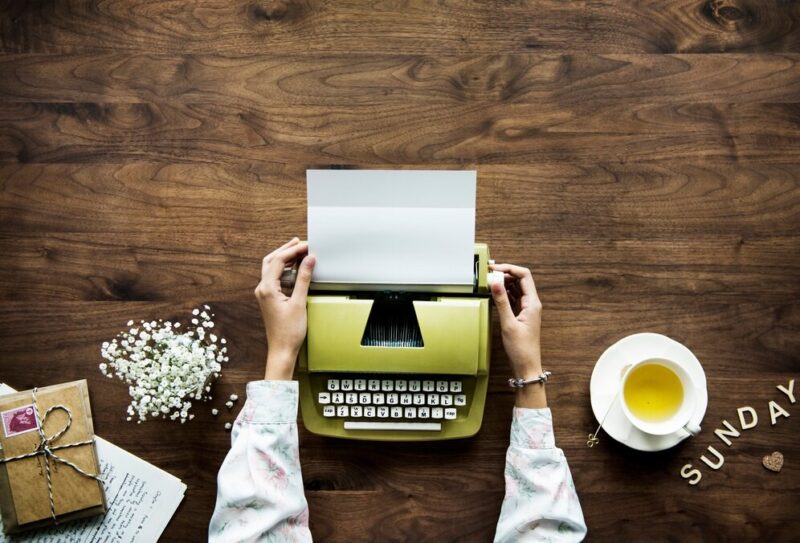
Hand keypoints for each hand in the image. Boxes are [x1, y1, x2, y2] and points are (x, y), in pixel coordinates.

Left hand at [254, 238, 315, 379]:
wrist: (282, 350)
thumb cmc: (289, 331)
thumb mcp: (300, 302)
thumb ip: (304, 278)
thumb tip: (309, 260)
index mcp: (267, 288)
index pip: (279, 260)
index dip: (293, 250)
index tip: (307, 246)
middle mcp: (262, 289)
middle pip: (272, 260)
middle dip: (286, 249)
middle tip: (300, 242)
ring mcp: (265, 294)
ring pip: (271, 268)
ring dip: (284, 258)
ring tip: (298, 250)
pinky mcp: (269, 298)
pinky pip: (275, 278)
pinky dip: (285, 269)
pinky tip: (295, 268)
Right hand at [489, 263, 545, 407]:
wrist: (527, 365)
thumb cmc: (521, 348)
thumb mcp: (508, 323)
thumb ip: (501, 301)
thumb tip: (495, 282)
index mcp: (533, 303)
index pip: (524, 275)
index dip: (509, 268)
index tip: (494, 269)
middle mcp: (532, 303)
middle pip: (520, 279)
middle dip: (505, 274)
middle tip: (489, 275)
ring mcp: (528, 309)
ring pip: (517, 288)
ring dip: (504, 283)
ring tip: (490, 283)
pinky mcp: (522, 314)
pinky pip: (514, 297)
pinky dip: (504, 293)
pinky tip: (495, 294)